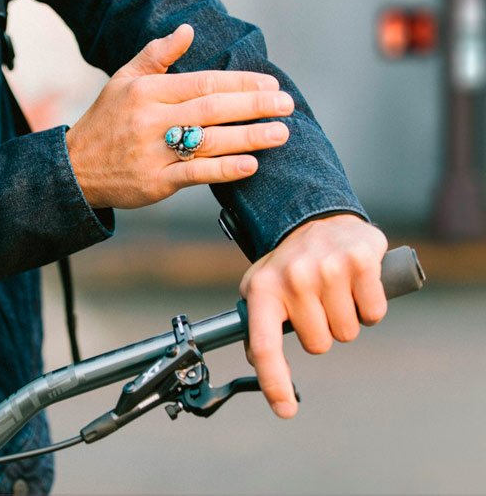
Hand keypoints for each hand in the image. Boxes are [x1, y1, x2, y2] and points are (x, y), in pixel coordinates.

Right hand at [65, 24, 294, 208]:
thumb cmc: (106, 120)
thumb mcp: (123, 80)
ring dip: (249, 137)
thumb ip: (156, 54)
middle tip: (287, 104)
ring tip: (280, 133)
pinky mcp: (155, 182)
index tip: (270, 83)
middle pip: (212, 109)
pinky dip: (224, 169)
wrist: (75, 169)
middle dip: (254, 105)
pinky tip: (251, 164)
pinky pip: (195, 175)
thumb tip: (188, 30)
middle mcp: (151, 120)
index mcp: (147, 91)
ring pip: (209, 141)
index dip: (240, 82)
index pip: (203, 82)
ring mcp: (153, 153)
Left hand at [239, 214, 388, 417]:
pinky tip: (356, 285)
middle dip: (321, 331)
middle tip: (316, 303)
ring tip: (334, 291)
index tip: (285, 410)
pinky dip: (370, 307)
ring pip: (347, 332)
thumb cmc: (288, 262)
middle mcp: (293, 278)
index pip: (264, 347)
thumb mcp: (261, 286)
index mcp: (263, 289)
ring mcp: (326, 268)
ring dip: (345, 318)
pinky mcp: (359, 261)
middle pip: (318, 345)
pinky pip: (374, 314)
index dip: (274, 383)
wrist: (317, 218)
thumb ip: (256, 324)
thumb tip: (255, 362)